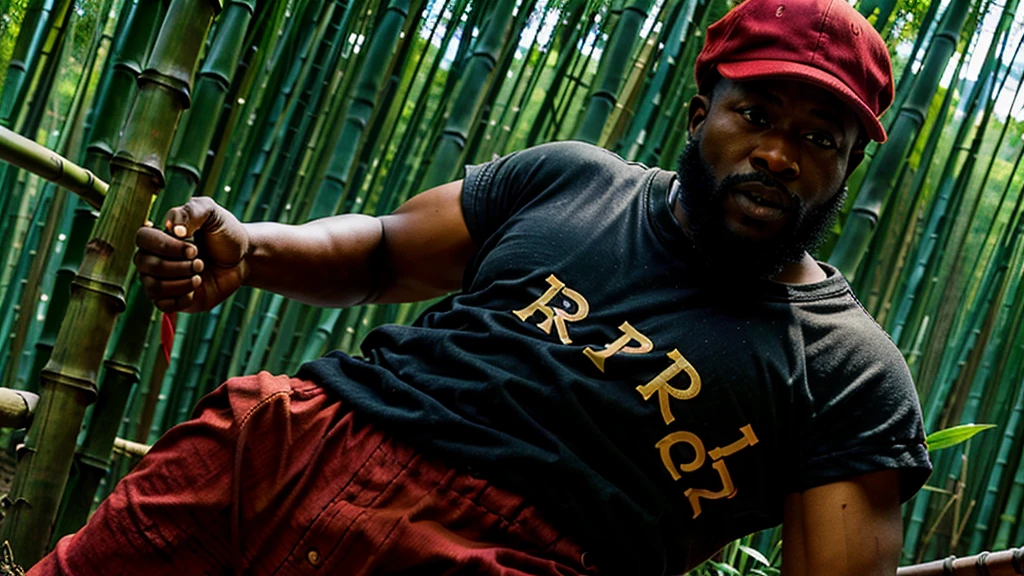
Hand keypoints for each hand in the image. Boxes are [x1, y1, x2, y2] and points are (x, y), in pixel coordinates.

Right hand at [134, 197, 249, 311]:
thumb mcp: (212, 214)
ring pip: (153, 287)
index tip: (193, 248)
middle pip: (147, 264)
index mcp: (159, 235)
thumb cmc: (224, 234)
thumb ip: (192, 212)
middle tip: (201, 262)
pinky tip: (196, 289)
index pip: (142, 238)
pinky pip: (162, 305)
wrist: (243, 259)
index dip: (165, 245)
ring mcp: (162, 279)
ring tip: (200, 275)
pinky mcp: (172, 298)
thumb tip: (173, 229)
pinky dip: (181, 298)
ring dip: (181, 282)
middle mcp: (155, 257)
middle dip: (178, 265)